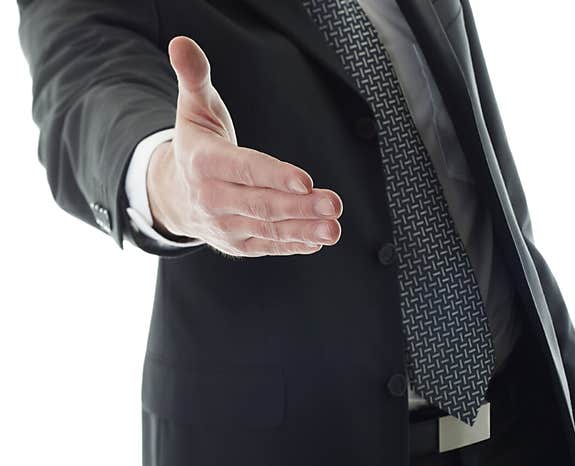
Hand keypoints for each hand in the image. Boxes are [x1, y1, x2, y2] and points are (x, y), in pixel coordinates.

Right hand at [146, 36, 342, 256]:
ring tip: (333, 228)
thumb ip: (194, 78)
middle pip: (262, 204)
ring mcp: (225, 226)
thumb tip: (182, 43)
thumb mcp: (193, 109)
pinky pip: (268, 246)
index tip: (306, 181)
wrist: (173, 195)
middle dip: (301, 206)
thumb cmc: (196, 145)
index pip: (244, 169)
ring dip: (304, 230)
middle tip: (334, 205)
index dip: (275, 176)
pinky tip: (318, 240)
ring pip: (269, 229)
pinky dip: (293, 244)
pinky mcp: (238, 244)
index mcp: (203, 163)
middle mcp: (212, 199)